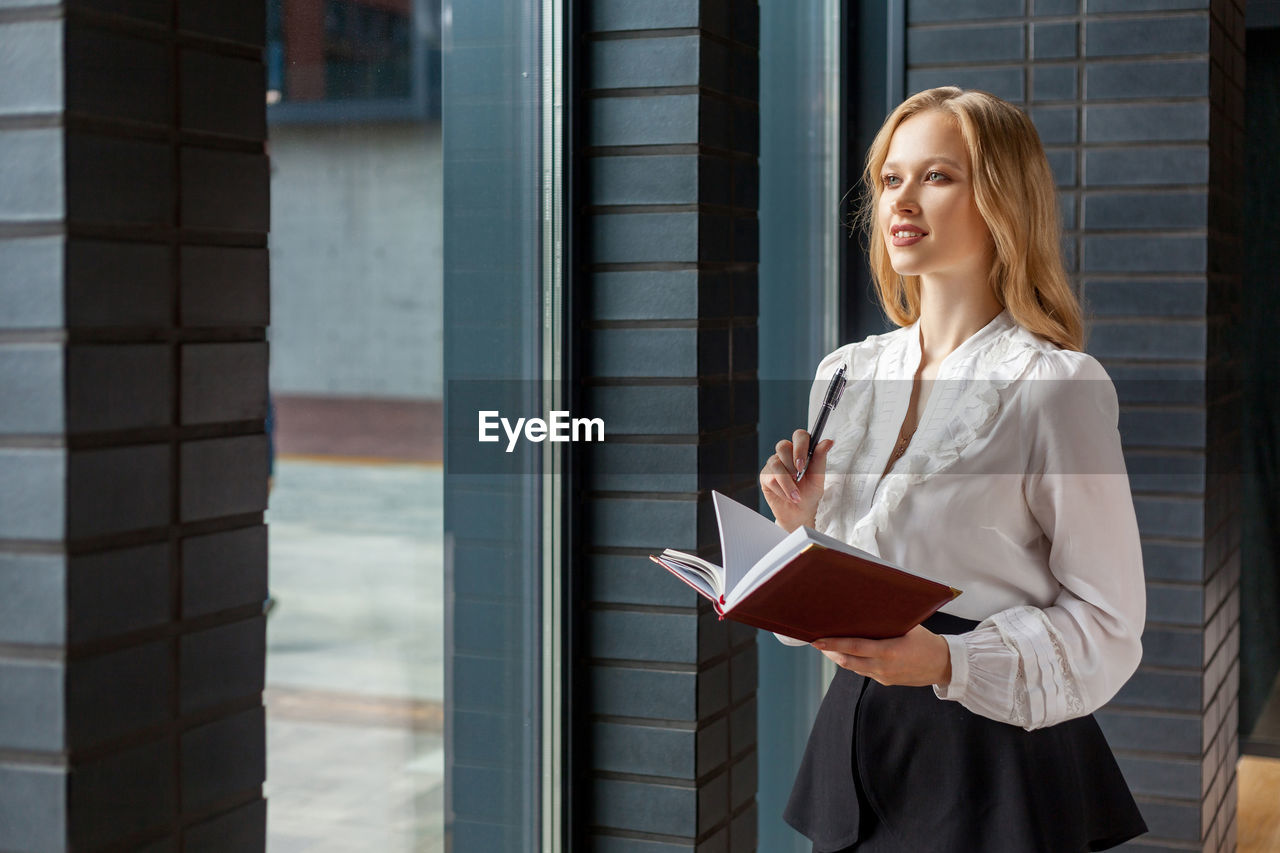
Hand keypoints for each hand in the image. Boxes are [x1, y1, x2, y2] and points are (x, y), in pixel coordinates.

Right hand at [759, 430, 833, 532]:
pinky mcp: (765, 476)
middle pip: (782, 446)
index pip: (799, 436)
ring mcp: (774, 464)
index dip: (800, 447)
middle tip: (798, 477)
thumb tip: (828, 441)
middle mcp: (786, 454)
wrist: (799, 513)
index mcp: (801, 450)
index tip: (803, 464)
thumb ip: (821, 459)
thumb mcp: (819, 477)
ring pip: (775, 464)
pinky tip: (787, 496)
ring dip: (787, 482)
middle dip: (791, 463)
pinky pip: (770, 478)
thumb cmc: (810, 493)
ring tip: (796, 495)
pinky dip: (781, 490)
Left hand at [812, 625, 952, 687]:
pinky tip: (846, 654)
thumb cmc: (926, 640)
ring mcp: (884, 677)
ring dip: (839, 658)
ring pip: (853, 668)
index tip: (817, 640)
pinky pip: (864, 671)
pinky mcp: (885, 682)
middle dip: (830, 652)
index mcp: (889, 651)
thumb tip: (864, 610)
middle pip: (848, 661)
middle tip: (816, 641)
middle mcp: (883, 667)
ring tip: (827, 647)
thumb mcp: (908, 626)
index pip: (854, 647)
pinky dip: (853, 662)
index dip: (834, 644)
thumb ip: (886, 622)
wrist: (943, 665)